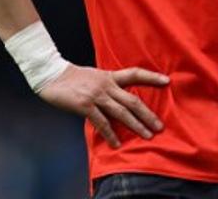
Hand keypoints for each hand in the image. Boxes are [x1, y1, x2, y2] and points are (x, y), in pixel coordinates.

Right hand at [38, 65, 168, 147]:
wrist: (51, 74)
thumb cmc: (72, 77)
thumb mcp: (95, 76)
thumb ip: (108, 85)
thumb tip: (120, 99)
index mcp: (110, 76)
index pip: (135, 74)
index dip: (151, 77)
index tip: (167, 81)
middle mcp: (106, 85)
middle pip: (133, 100)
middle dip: (148, 114)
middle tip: (159, 126)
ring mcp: (96, 95)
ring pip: (121, 112)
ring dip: (135, 125)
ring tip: (146, 135)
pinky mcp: (85, 105)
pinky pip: (101, 122)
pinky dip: (110, 134)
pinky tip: (116, 143)